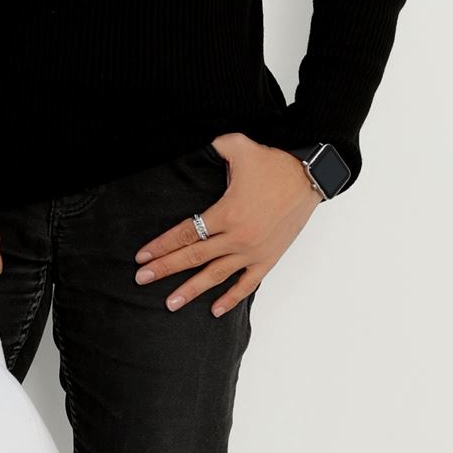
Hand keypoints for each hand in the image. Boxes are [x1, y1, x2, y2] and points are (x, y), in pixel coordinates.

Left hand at [133, 135, 320, 316]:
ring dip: (192, 290)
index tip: (142, 255)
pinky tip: (215, 310)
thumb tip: (192, 142)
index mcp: (227, 213)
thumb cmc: (274, 163)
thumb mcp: (238, 146)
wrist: (310, 177)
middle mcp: (238, 237)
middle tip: (142, 279)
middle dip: (165, 268)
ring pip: (216, 275)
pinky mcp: (268, 258)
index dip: (162, 244)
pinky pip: (247, 284)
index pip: (186, 233)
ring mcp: (254, 251)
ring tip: (170, 304)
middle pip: (193, 257)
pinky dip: (231, 298)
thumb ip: (212, 146)